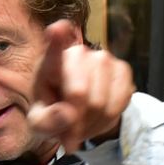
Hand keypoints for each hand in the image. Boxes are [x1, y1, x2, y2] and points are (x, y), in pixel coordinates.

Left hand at [27, 20, 134, 151]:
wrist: (79, 114)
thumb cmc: (53, 113)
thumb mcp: (40, 125)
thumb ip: (46, 122)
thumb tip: (67, 114)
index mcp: (50, 63)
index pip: (53, 48)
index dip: (57, 39)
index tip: (57, 29)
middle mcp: (77, 53)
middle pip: (80, 94)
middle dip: (76, 122)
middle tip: (70, 135)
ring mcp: (103, 59)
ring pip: (101, 103)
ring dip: (92, 124)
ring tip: (82, 126)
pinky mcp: (123, 69)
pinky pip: (120, 103)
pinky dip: (108, 120)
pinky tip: (98, 119)